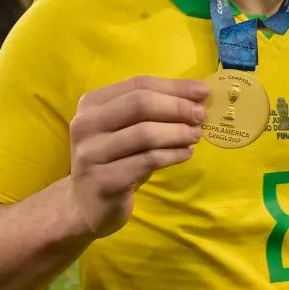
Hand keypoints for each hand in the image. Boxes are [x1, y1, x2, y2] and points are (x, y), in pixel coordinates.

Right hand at [67, 75, 208, 239]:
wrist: (86, 204)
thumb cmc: (115, 159)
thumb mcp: (127, 128)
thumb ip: (154, 110)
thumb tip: (197, 96)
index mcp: (92, 103)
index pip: (138, 85)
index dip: (173, 87)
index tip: (203, 91)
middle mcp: (86, 124)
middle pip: (140, 104)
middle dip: (177, 107)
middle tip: (201, 116)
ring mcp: (92, 153)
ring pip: (145, 134)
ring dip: (178, 132)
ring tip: (196, 135)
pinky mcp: (105, 181)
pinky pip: (147, 161)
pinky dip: (172, 155)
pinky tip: (186, 154)